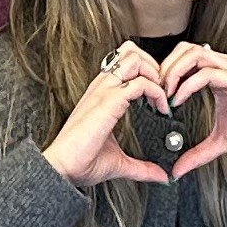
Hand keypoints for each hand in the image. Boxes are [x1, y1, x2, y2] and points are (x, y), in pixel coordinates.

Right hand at [46, 44, 173, 188]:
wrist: (62, 168)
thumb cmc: (82, 161)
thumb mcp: (118, 161)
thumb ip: (141, 166)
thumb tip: (161, 176)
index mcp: (101, 94)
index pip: (125, 61)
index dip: (147, 71)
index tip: (158, 96)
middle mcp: (102, 87)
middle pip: (131, 51)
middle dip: (154, 66)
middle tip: (163, 91)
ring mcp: (103, 92)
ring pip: (135, 59)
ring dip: (155, 74)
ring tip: (162, 97)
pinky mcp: (108, 102)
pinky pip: (139, 83)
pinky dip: (156, 92)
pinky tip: (161, 109)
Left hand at [153, 40, 226, 175]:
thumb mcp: (221, 141)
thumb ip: (198, 153)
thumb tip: (178, 171)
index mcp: (216, 73)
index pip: (183, 58)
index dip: (165, 74)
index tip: (154, 98)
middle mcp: (222, 66)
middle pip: (183, 49)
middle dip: (164, 68)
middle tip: (154, 94)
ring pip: (193, 54)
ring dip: (173, 73)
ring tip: (164, 95)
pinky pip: (207, 73)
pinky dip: (187, 85)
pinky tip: (179, 101)